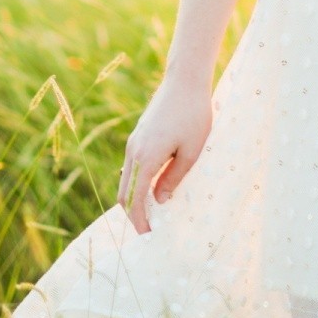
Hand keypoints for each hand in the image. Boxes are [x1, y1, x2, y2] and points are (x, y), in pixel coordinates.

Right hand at [117, 73, 212, 234]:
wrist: (185, 82)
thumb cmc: (194, 115)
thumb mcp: (191, 152)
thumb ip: (173, 179)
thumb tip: (160, 201)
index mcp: (145, 158)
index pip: (134, 200)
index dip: (139, 221)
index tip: (149, 236)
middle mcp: (134, 151)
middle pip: (124, 192)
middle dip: (133, 214)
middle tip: (149, 229)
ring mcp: (134, 142)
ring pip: (127, 179)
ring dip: (134, 198)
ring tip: (153, 213)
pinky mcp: (139, 135)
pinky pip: (132, 166)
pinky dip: (137, 183)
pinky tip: (153, 188)